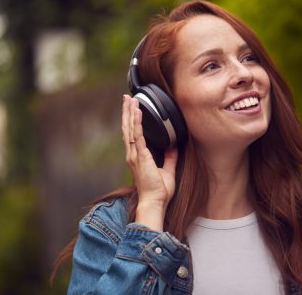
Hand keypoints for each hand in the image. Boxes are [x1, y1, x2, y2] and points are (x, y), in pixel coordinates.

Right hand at [121, 95, 177, 229]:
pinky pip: (137, 135)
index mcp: (138, 157)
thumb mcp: (167, 170)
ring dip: (129, 113)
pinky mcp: (140, 156)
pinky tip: (137, 112)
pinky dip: (137, 122)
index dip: (130, 121)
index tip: (131, 109)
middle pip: (127, 128)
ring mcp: (134, 155)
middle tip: (126, 98)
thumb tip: (174, 146)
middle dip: (126, 112)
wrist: (155, 202)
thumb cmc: (159, 191)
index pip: (132, 135)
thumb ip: (170, 157)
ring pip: (129, 129)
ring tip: (129, 100)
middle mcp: (133, 155)